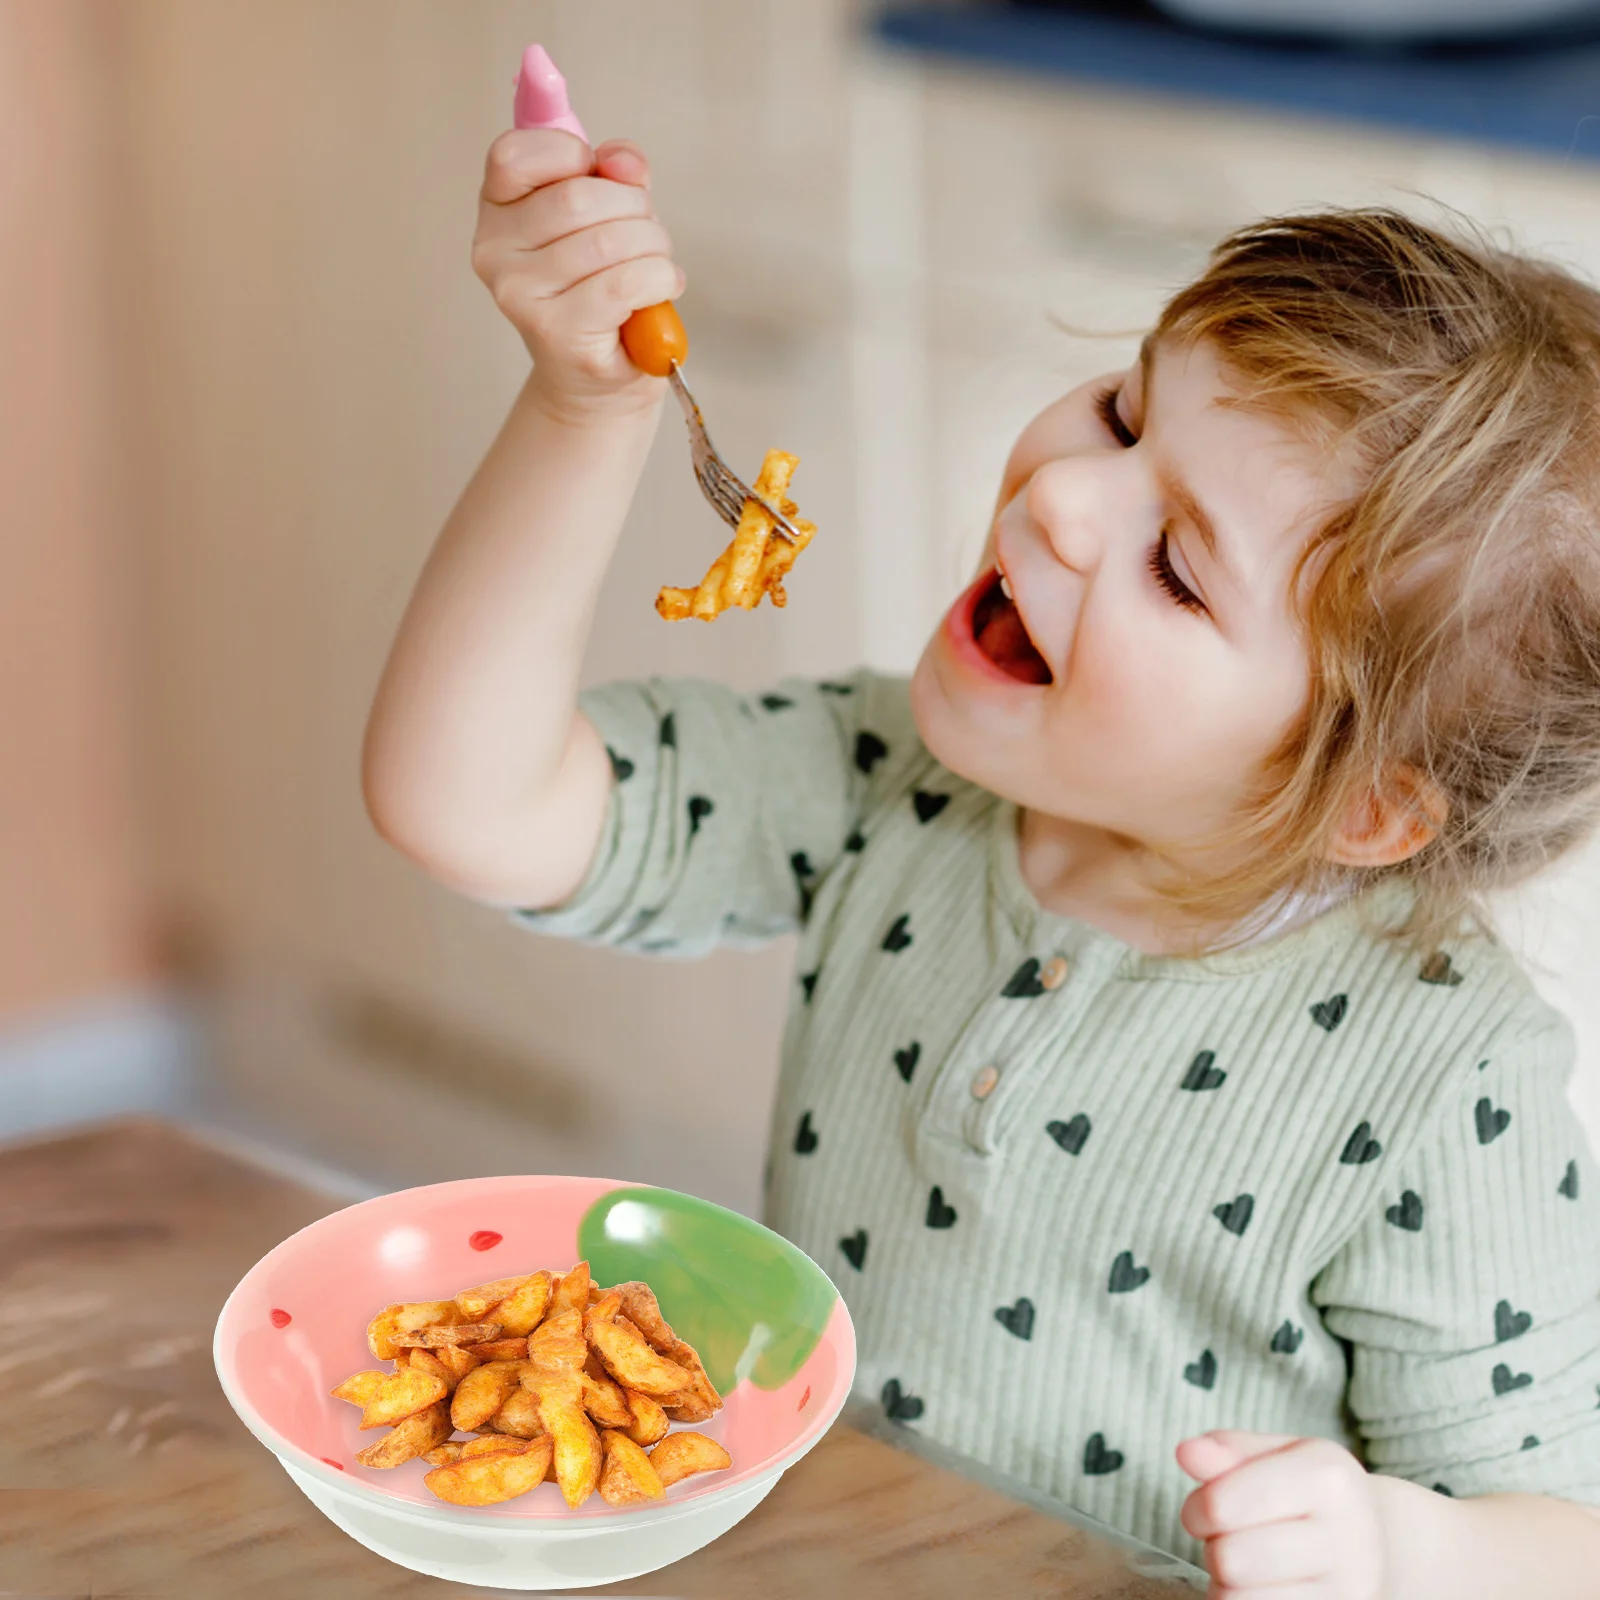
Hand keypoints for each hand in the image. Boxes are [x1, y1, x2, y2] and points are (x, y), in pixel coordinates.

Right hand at [470, 129, 682, 415]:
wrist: (599, 378)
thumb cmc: (602, 289)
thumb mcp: (608, 215)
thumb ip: (615, 174)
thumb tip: (623, 161)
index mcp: (496, 211)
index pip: (513, 154)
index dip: (571, 154)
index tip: (600, 178)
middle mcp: (494, 253)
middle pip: (577, 197)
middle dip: (633, 208)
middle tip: (647, 234)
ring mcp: (521, 296)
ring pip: (608, 241)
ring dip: (653, 247)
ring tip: (655, 265)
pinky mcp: (557, 331)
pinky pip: (625, 283)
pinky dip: (659, 279)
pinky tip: (661, 288)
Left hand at [1178, 1431, 1388, 1598]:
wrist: (1384, 1545)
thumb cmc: (1312, 1494)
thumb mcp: (1279, 1454)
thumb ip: (1228, 1450)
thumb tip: (1186, 1453)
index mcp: (1328, 1478)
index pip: (1224, 1505)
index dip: (1197, 1509)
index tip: (1204, 1511)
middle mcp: (1348, 1539)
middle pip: (1231, 1560)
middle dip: (1214, 1550)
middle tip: (1229, 1542)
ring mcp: (1351, 1593)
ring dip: (1227, 1588)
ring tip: (1247, 1570)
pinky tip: (1264, 1592)